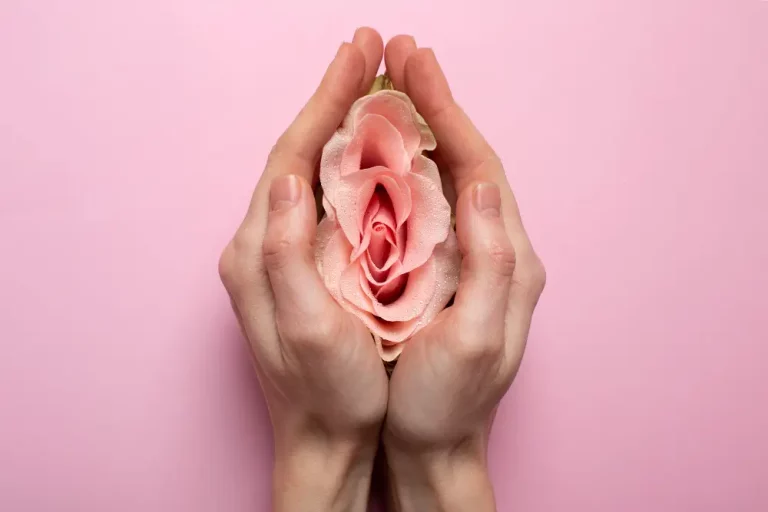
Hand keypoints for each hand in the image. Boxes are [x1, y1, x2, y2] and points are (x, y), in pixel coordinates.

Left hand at [218, 28, 387, 511]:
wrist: (324, 439)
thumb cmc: (325, 392)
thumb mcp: (305, 326)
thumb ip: (285, 250)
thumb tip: (290, 176)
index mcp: (260, 250)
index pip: (292, 155)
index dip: (326, 103)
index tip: (360, 57)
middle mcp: (263, 243)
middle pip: (299, 152)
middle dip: (334, 99)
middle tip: (370, 52)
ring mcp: (282, 253)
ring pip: (313, 171)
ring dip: (342, 124)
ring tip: (375, 86)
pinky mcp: (303, 266)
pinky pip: (326, 199)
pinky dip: (351, 163)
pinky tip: (376, 149)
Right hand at [381, 37, 546, 510]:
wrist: (436, 445)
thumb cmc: (448, 401)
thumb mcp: (475, 339)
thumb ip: (489, 262)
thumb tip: (483, 186)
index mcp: (507, 259)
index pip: (479, 167)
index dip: (447, 114)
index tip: (415, 68)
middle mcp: (496, 249)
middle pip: (466, 161)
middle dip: (435, 106)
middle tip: (400, 57)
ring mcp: (469, 258)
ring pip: (446, 178)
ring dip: (420, 130)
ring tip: (390, 87)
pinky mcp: (445, 271)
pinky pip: (428, 206)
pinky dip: (406, 169)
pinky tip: (383, 150)